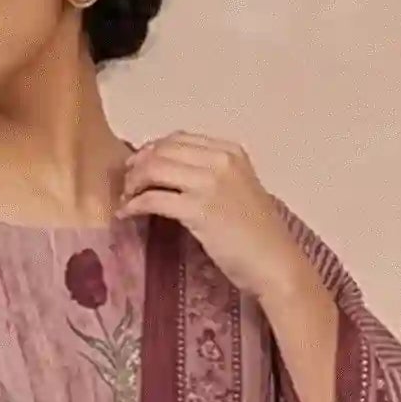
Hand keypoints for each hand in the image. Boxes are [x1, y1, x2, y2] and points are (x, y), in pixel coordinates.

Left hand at [115, 132, 305, 302]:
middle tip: (126, 184)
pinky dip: (134, 205)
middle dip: (138, 165)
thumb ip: (213, 175)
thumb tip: (173, 174)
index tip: (138, 166)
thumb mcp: (240, 189)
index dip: (152, 150)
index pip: (178, 139)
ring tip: (126, 199)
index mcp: (230, 151)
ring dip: (132, 184)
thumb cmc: (259, 235)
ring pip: (154, 169)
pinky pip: (153, 199)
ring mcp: (209, 184)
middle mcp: (219, 160)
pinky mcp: (198, 210)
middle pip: (162, 150)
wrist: (275, 263)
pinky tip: (127, 213)